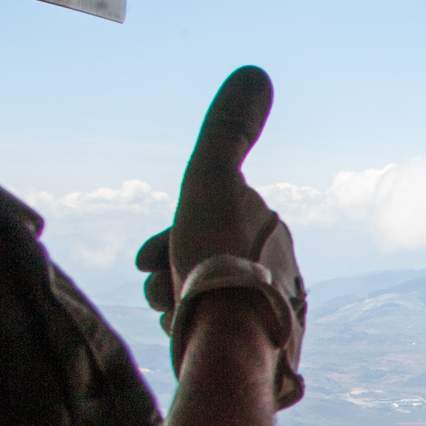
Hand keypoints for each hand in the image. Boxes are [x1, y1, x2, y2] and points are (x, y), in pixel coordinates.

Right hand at [135, 66, 305, 407]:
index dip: (166, 239)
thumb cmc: (217, 259)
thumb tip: (257, 72)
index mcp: (271, 236)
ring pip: (206, 300)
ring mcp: (275, 315)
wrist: (233, 344)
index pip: (206, 228)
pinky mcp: (268, 353)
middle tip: (157, 289)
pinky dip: (192, 331)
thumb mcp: (212, 183)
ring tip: (171, 313)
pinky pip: (218, 336)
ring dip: (175, 301)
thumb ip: (228, 130)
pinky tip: (185, 337)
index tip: (145, 261)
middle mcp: (281, 274)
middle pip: (203, 265)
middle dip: (169, 273)